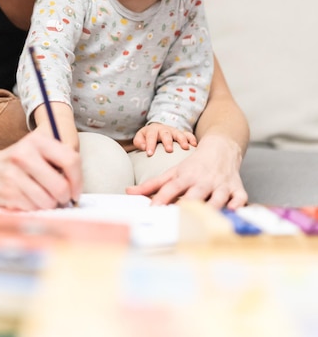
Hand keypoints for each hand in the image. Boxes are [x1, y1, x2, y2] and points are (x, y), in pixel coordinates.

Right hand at [0, 131, 81, 210]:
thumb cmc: (19, 163)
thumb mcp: (38, 151)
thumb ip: (58, 161)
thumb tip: (77, 187)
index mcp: (38, 140)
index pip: (70, 160)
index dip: (78, 180)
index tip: (76, 192)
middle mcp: (25, 154)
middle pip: (60, 186)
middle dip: (64, 197)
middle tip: (61, 198)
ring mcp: (14, 174)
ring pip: (48, 201)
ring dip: (49, 204)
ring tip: (42, 197)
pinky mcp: (7, 192)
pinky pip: (33, 209)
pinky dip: (34, 208)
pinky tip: (27, 199)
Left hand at [126, 134, 246, 208]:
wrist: (221, 148)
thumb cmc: (194, 165)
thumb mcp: (173, 172)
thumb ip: (152, 184)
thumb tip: (128, 191)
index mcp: (186, 176)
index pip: (172, 188)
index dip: (162, 198)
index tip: (153, 210)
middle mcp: (203, 181)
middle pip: (195, 194)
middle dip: (188, 205)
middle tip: (179, 219)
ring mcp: (221, 185)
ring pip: (218, 198)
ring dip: (212, 208)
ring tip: (205, 221)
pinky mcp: (237, 189)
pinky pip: (240, 199)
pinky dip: (238, 206)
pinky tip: (233, 213)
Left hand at [133, 122, 196, 154]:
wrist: (156, 130)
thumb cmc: (147, 138)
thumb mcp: (140, 138)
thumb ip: (139, 142)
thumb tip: (144, 147)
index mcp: (152, 130)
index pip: (151, 136)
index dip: (150, 144)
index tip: (149, 153)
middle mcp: (164, 129)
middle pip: (166, 134)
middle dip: (168, 142)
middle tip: (169, 150)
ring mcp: (174, 131)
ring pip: (179, 133)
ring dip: (182, 140)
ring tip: (185, 148)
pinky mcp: (182, 133)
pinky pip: (188, 134)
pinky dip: (192, 139)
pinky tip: (194, 145)